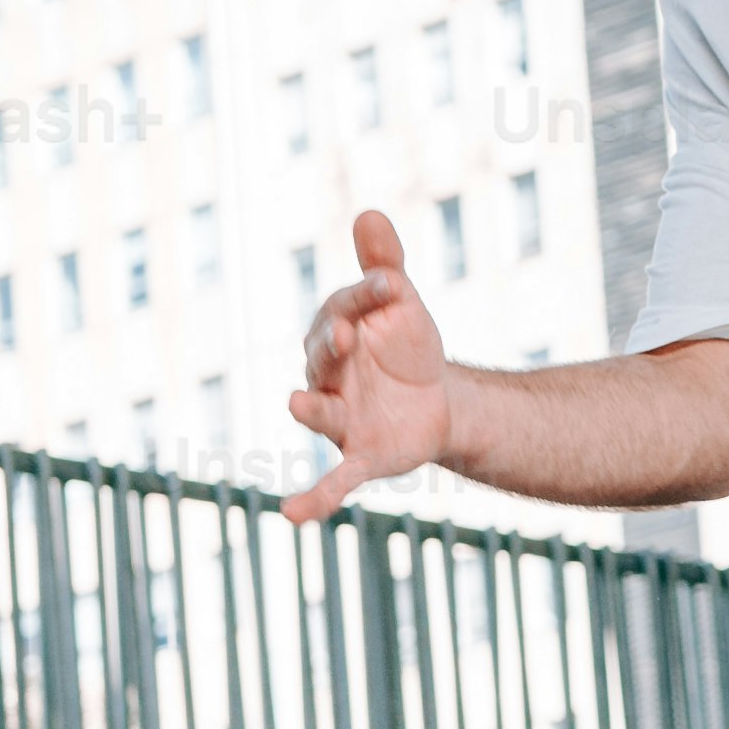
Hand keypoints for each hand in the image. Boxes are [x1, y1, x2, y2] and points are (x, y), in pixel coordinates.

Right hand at [288, 208, 449, 523]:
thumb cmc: (407, 346)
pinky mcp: (360, 455)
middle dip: (331, 346)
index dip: (368, 297)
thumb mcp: (401, 304)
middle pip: (323, 358)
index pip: (347, 310)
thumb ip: (385, 264)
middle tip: (344, 333)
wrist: (436, 401)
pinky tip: (292, 516)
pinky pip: (334, 481)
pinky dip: (314, 499)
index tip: (394, 283)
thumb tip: (369, 212)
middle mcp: (328, 376)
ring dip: (311, 409)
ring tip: (297, 404)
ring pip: (319, 412)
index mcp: (337, 333)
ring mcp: (341, 417)